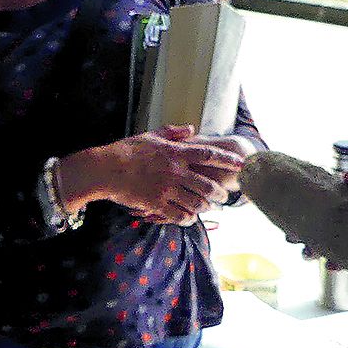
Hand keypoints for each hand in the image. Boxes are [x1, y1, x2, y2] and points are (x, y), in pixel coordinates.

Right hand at [72, 126, 248, 226]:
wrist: (105, 169)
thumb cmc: (126, 150)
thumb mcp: (151, 136)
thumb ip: (173, 133)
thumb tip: (191, 129)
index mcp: (175, 153)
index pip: (209, 155)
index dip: (228, 160)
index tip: (242, 164)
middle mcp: (175, 171)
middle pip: (208, 185)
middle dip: (219, 194)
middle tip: (223, 197)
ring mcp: (166, 189)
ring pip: (196, 203)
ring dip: (205, 208)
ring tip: (207, 208)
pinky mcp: (156, 203)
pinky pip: (179, 215)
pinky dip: (188, 218)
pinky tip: (189, 218)